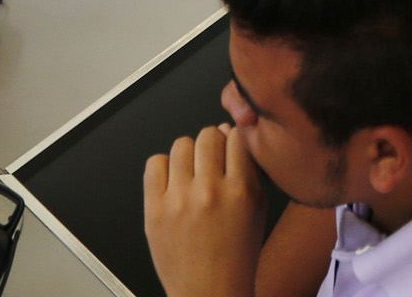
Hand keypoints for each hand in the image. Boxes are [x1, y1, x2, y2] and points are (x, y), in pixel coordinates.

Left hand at [141, 125, 267, 296]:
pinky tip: (173, 183)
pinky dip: (164, 168)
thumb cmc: (236, 255)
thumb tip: (227, 132)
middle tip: (211, 162)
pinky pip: (155, 163)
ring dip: (189, 155)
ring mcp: (179, 200)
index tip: (231, 148)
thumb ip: (246, 169)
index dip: (233, 139)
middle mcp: (209, 192)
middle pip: (207, 135)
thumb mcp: (257, 210)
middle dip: (212, 144)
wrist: (208, 291)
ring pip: (181, 144)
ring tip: (192, 174)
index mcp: (240, 192)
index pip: (236, 137)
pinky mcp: (155, 210)